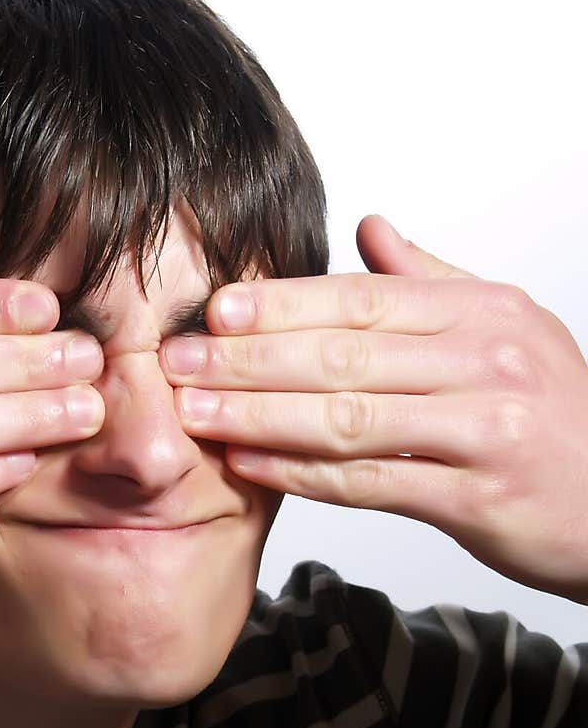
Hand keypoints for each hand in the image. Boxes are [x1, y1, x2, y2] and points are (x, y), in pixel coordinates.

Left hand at [160, 216, 587, 605]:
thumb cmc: (555, 417)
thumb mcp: (508, 328)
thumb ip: (432, 279)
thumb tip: (367, 227)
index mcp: (484, 312)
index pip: (363, 300)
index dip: (282, 303)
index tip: (214, 309)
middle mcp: (486, 362)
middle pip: (344, 355)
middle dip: (249, 358)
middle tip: (177, 360)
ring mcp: (485, 432)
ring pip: (349, 419)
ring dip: (260, 416)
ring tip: (195, 413)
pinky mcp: (479, 500)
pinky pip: (373, 483)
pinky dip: (304, 476)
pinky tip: (250, 467)